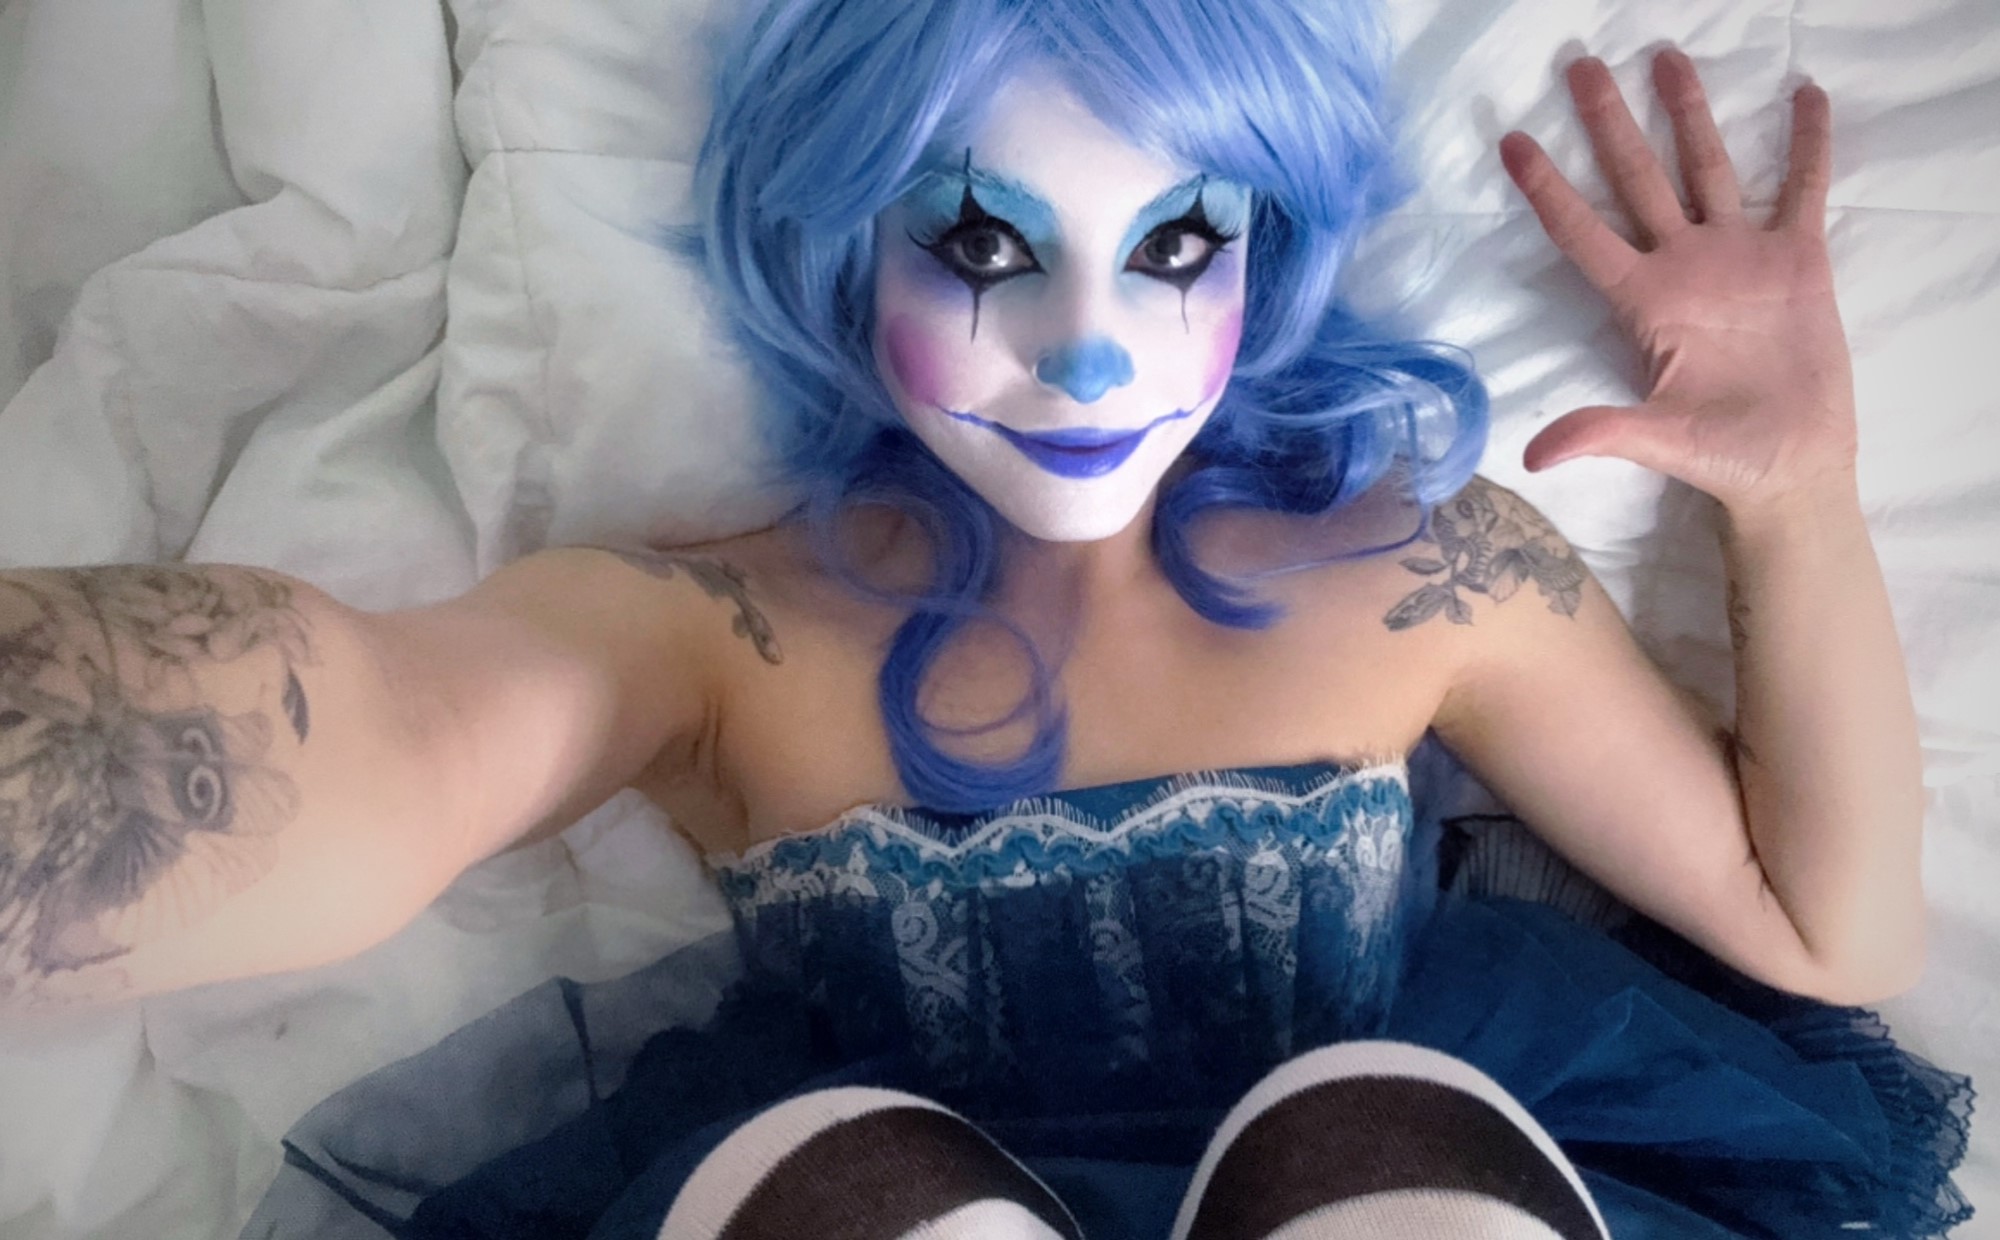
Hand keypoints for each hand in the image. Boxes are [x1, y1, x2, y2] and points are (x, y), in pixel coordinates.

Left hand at [1503, 50, 1856, 515]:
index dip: (1547, 189)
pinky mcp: (1796, 260)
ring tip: (1667, 58)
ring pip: (1707, 168)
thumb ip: (1601, 432)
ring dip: (1690, 113)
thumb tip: (1534, 456)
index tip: (1512, 143)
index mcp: (1643, 300)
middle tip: (1580, 68)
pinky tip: (1805, 96)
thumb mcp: (1657, 440)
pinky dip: (1806, 144)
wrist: (1790, 464)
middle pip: (1637, 179)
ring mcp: (1738, 257)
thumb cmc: (1720, 455)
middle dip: (1609, 123)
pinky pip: (1801, 187)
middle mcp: (1683, 266)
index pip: (1582, 233)